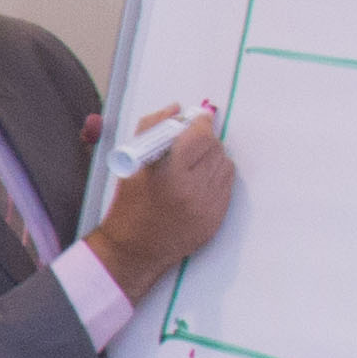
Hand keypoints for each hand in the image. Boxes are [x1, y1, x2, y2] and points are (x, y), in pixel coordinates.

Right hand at [88, 111, 236, 296]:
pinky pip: (227, 186)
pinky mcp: (217, 218)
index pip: (199, 136)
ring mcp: (207, 206)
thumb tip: (175, 109)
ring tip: (193, 165)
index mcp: (168, 175)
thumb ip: (151, 128)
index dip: (200, 123)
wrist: (135, 249)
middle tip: (192, 143)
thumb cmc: (129, 204)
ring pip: (225, 165)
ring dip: (213, 158)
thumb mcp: (130, 164)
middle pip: (215, 148)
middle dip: (205, 140)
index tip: (197, 120)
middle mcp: (191, 191)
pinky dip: (216, 178)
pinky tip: (199, 182)